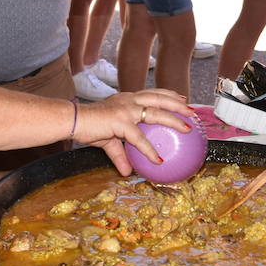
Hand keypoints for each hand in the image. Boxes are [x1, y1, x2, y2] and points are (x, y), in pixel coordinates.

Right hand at [74, 90, 192, 174]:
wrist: (72, 121)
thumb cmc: (88, 127)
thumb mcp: (108, 141)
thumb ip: (120, 155)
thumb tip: (127, 172)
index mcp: (127, 100)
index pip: (152, 93)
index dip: (169, 94)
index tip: (182, 98)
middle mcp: (129, 100)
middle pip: (159, 98)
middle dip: (178, 103)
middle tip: (193, 111)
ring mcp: (126, 109)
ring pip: (156, 112)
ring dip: (173, 120)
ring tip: (187, 128)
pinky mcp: (120, 121)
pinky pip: (139, 138)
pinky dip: (149, 149)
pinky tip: (158, 160)